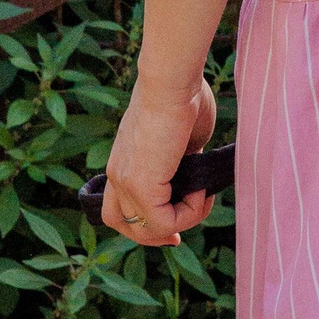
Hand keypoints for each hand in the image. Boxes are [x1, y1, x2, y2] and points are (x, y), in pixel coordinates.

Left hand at [100, 73, 219, 245]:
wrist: (173, 81)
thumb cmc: (184, 95)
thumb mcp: (185, 138)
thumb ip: (185, 161)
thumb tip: (196, 175)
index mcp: (124, 161)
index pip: (120, 208)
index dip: (147, 224)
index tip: (174, 230)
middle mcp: (117, 174)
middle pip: (124, 226)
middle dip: (156, 236)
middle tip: (179, 237)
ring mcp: (125, 180)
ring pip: (145, 230)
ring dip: (179, 223)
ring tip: (202, 197)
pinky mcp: (140, 184)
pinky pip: (164, 221)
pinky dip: (187, 214)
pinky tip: (201, 191)